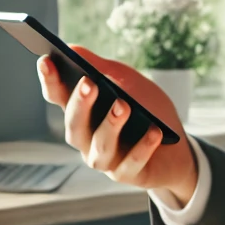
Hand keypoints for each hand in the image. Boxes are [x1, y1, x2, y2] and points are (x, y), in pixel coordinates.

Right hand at [36, 48, 196, 202]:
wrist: (178, 147)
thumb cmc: (148, 110)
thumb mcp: (128, 82)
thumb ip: (101, 67)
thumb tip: (73, 49)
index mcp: (82, 112)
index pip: (58, 97)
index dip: (50, 81)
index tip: (46, 60)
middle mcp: (86, 139)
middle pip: (74, 125)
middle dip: (80, 105)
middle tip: (89, 84)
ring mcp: (105, 160)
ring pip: (100, 148)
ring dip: (110, 126)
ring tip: (123, 106)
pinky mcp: (127, 175)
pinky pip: (131, 163)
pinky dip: (142, 147)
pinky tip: (154, 132)